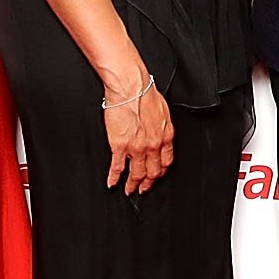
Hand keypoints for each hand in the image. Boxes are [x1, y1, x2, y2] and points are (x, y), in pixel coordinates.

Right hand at [103, 76, 174, 193]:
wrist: (131, 88)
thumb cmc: (145, 94)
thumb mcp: (163, 112)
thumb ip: (162, 127)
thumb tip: (160, 133)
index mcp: (165, 136)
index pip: (166, 162)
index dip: (161, 172)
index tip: (157, 176)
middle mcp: (153, 145)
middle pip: (153, 172)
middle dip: (148, 183)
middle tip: (143, 189)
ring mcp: (136, 148)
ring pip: (137, 174)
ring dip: (133, 185)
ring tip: (129, 191)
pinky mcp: (120, 146)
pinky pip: (117, 167)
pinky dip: (114, 178)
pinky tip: (112, 183)